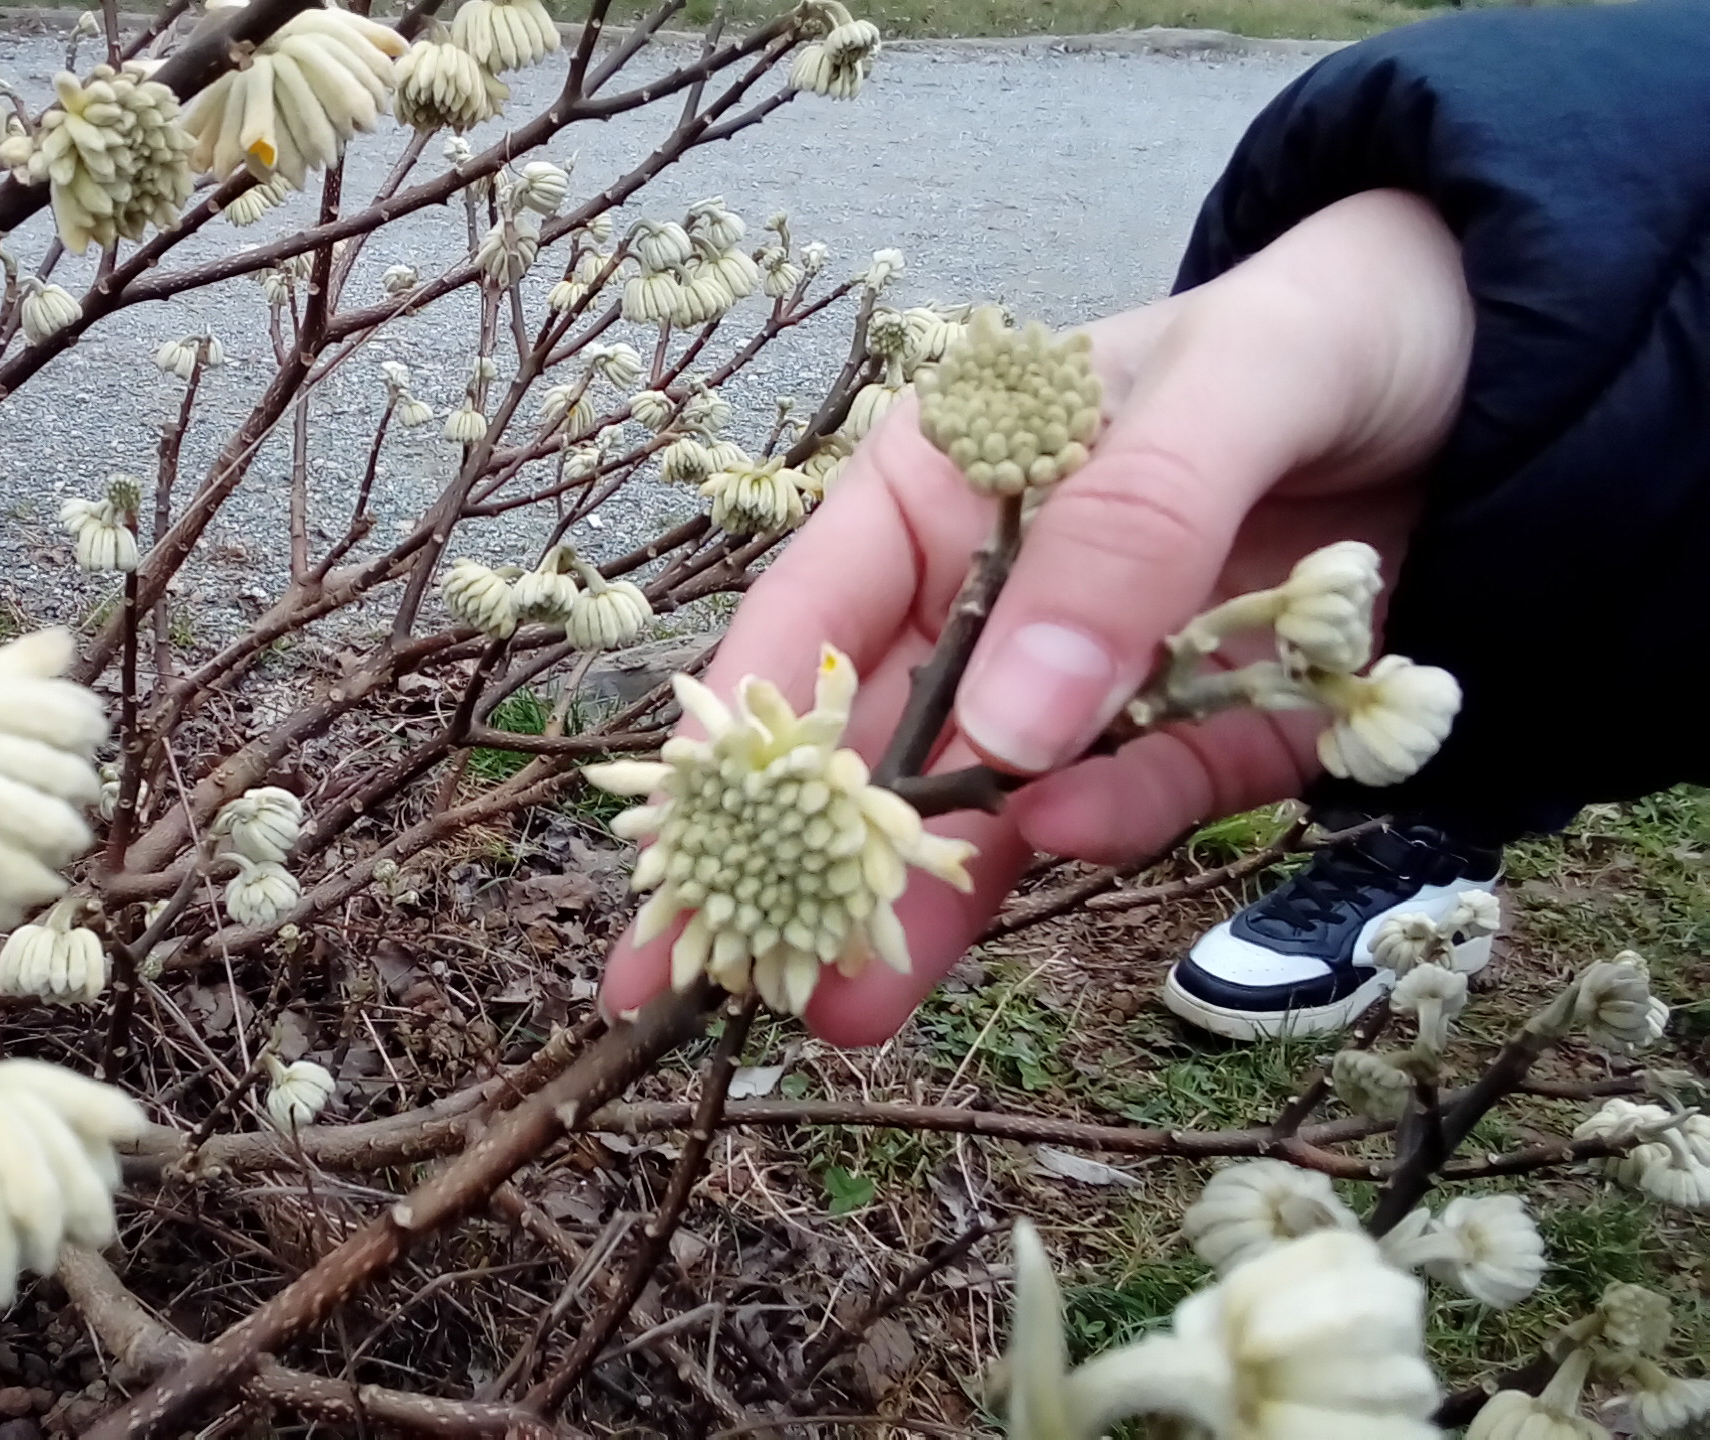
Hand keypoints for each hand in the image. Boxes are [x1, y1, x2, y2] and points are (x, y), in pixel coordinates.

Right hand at [600, 189, 1474, 1044]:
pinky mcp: (1205, 732)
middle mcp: (992, 594)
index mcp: (943, 486)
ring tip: (861, 1008)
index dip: (732, 747)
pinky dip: (1122, 824)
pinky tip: (1080, 846)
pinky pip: (1147, 798)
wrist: (1521, 360)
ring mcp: (1096, 674)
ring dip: (931, 903)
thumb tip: (1010, 730)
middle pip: (876, 750)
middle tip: (756, 990)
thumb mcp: (1230, 392)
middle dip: (815, 870)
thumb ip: (1124, 540)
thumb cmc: (1334, 324)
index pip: (805, 627)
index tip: (678, 862)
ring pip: (989, 807)